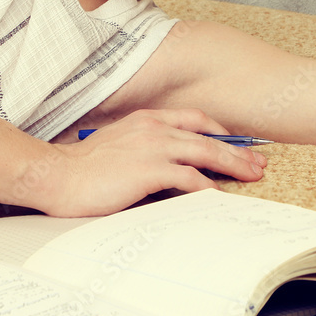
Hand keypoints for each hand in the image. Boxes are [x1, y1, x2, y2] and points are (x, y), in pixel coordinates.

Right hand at [28, 109, 266, 216]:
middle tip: (258, 163)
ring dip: (232, 165)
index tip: (236, 142)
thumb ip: (142, 148)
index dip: (219, 131)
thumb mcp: (117, 146)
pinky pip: (188, 178)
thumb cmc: (82, 169)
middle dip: (237, 150)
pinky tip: (219, 196)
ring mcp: (152, 148)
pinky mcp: (148, 170)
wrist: (57, 176)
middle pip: (207, 137)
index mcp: (145, 120)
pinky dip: (208, 187)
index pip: (193, 119)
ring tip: (251, 176)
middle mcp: (153, 129)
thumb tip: (165, 165)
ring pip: (204, 153)